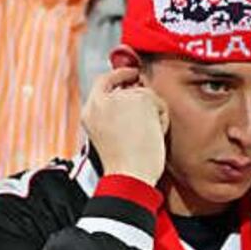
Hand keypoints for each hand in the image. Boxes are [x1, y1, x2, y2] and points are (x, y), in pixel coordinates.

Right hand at [81, 68, 168, 185]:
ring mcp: (120, 98)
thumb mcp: (109, 136)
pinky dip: (161, 118)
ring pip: (145, 95)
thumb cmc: (124, 166)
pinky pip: (158, 102)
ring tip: (146, 136)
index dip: (119, 76)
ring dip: (152, 114)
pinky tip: (153, 135)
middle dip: (143, 99)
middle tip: (152, 113)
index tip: (131, 74)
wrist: (129, 175)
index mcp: (89, 112)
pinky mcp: (140, 99)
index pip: (103, 82)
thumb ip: (114, 114)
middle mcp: (101, 101)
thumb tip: (133, 98)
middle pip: (128, 86)